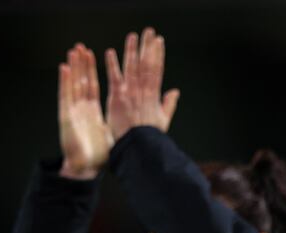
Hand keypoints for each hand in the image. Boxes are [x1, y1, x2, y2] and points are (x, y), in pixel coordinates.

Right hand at [58, 43, 111, 179]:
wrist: (86, 169)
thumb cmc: (99, 156)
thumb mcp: (113, 135)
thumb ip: (120, 123)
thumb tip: (134, 118)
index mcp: (93, 112)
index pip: (92, 86)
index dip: (93, 71)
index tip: (94, 55)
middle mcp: (82, 109)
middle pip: (82, 81)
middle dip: (82, 64)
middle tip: (82, 46)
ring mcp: (73, 111)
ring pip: (73, 84)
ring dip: (73, 67)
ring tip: (74, 51)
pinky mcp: (66, 116)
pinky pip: (65, 96)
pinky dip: (65, 82)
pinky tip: (65, 68)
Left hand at [105, 28, 180, 142]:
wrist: (137, 148)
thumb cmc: (149, 138)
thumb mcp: (163, 120)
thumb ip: (168, 104)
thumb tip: (175, 92)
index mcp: (154, 95)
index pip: (157, 70)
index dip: (158, 54)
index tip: (159, 41)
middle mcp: (143, 91)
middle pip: (146, 64)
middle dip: (148, 47)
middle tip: (149, 31)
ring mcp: (130, 93)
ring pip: (132, 67)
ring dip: (132, 50)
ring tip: (133, 36)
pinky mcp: (117, 98)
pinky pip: (114, 78)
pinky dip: (112, 65)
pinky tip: (110, 52)